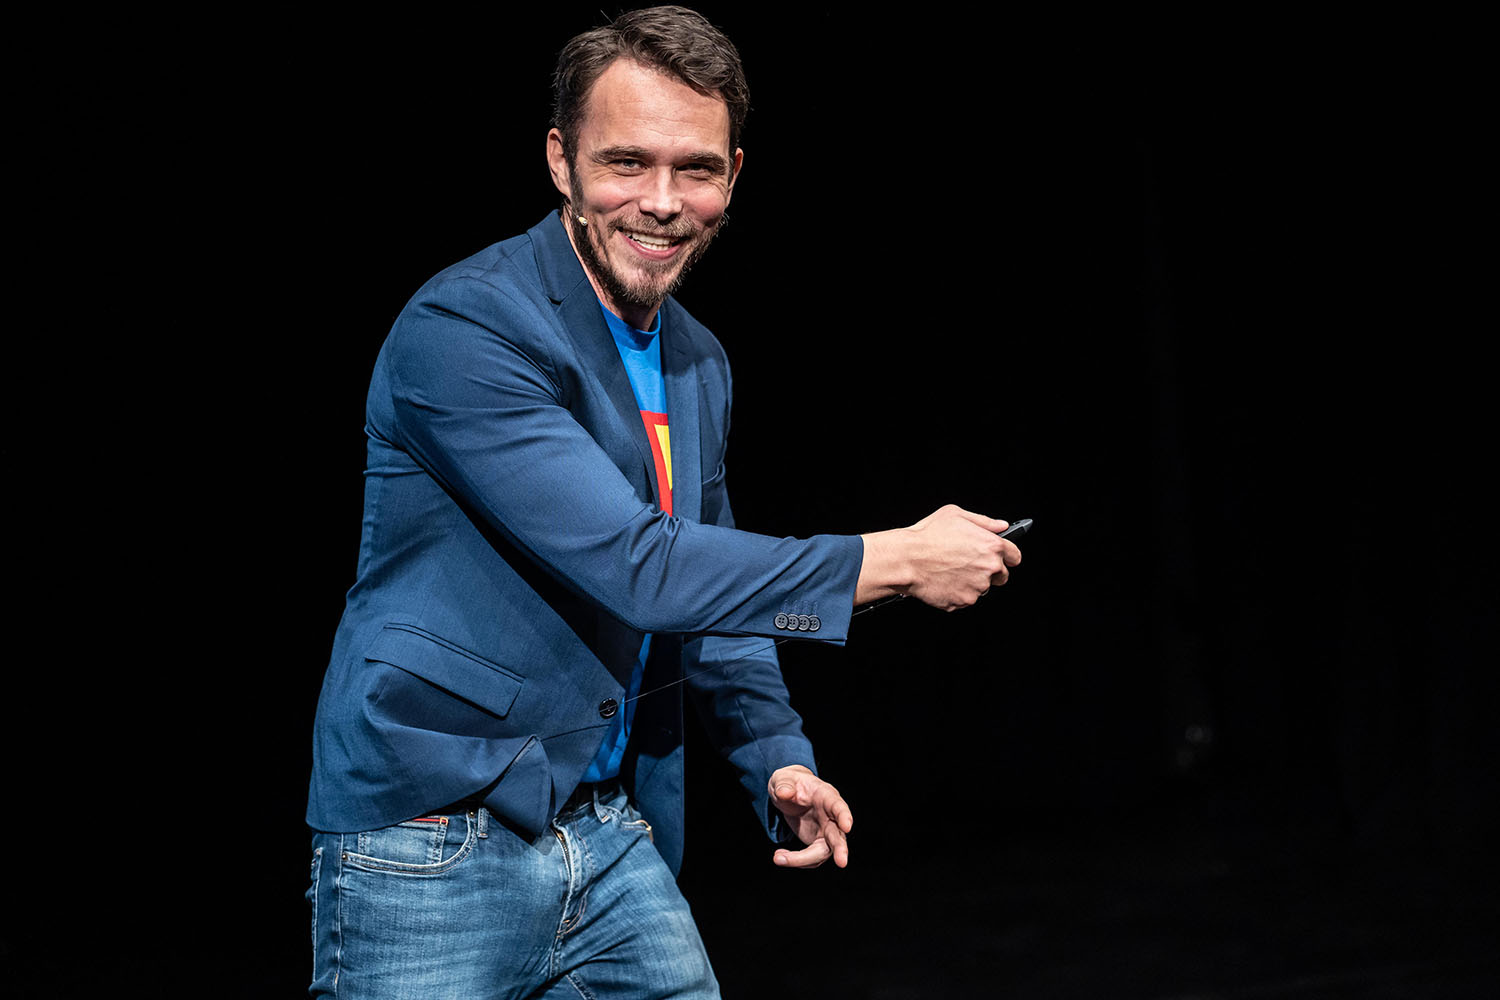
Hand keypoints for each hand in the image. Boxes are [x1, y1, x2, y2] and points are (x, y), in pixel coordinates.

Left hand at [768, 765, 852, 868]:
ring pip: (823, 852)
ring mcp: (825, 831)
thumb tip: (784, 793)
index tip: (847, 826)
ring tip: (778, 858)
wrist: (789, 793)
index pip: (838, 806)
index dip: (844, 816)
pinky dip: (796, 860)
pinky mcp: (817, 843)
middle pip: (838, 836)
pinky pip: (811, 857)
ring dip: (803, 860)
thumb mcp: (783, 778)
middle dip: (841, 849)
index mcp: (826, 796)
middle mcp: (831, 816)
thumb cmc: (790, 783)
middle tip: (842, 863)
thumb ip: (784, 784)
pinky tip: (781, 856)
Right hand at [857, 505, 1021, 609]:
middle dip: (990, 571)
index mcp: (992, 545)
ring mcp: (978, 587)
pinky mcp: (964, 601)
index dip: (1007, 556)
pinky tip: (945, 580)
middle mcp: (989, 567)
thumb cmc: (926, 535)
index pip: (1015, 556)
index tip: (1001, 557)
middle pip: (1002, 576)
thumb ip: (984, 521)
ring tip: (951, 570)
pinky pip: (966, 598)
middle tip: (969, 564)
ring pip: (982, 588)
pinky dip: (958, 592)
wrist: (905, 559)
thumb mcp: (955, 514)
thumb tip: (1001, 526)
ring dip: (972, 582)